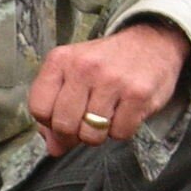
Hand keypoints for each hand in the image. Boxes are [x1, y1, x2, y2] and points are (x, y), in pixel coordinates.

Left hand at [27, 20, 190, 155]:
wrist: (152, 42)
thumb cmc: (107, 63)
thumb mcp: (73, 74)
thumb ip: (56, 109)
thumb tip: (54, 147)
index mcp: (60, 59)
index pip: (39, 108)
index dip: (50, 123)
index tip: (63, 118)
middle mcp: (84, 67)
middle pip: (64, 126)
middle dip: (73, 135)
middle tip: (86, 124)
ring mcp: (112, 80)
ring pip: (91, 135)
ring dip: (99, 134)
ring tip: (107, 115)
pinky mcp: (138, 94)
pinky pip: (119, 133)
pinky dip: (122, 130)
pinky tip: (124, 112)